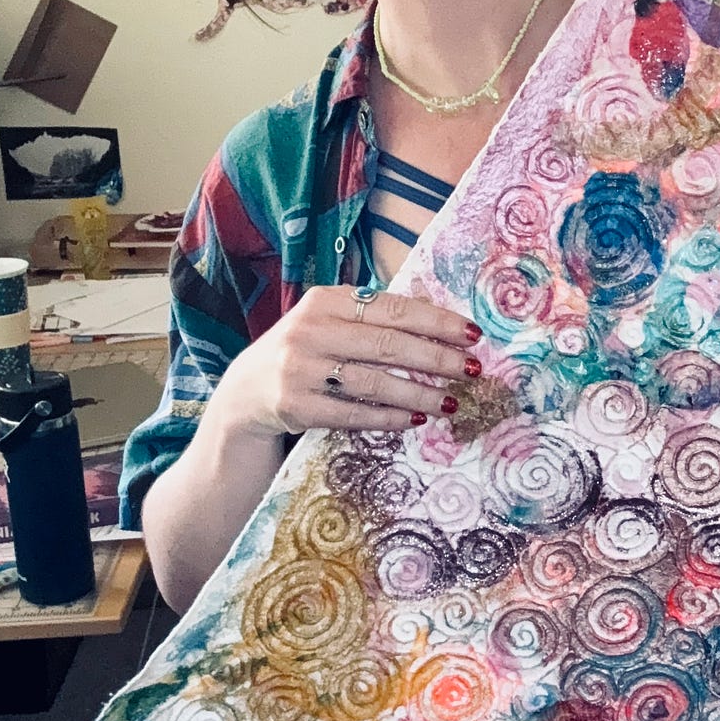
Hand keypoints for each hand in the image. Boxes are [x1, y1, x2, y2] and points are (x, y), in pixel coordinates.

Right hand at [207, 285, 482, 441]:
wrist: (246, 392)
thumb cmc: (306, 352)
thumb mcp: (329, 322)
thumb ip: (373, 316)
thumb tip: (440, 314)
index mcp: (324, 301)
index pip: (392, 308)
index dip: (436, 321)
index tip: (472, 334)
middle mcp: (310, 331)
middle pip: (388, 345)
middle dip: (437, 359)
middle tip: (472, 370)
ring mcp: (300, 370)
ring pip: (375, 383)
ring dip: (420, 393)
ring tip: (451, 402)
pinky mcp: (296, 406)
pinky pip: (354, 414)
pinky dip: (389, 417)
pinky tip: (415, 419)